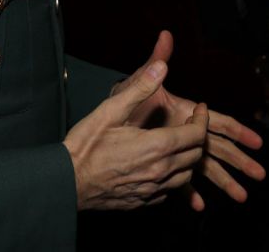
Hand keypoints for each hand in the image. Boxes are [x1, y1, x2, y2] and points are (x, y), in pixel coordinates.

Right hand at [64, 57, 208, 210]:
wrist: (66, 182)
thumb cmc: (86, 145)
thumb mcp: (111, 109)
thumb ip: (141, 87)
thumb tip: (162, 65)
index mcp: (156, 146)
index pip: (196, 134)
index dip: (202, 118)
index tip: (200, 108)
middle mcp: (160, 171)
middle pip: (195, 154)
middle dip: (198, 135)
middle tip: (191, 122)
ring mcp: (153, 190)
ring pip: (186, 174)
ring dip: (188, 157)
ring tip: (179, 141)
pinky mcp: (144, 202)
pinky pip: (170, 189)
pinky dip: (174, 175)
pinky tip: (161, 164)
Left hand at [118, 31, 265, 210]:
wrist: (93, 129)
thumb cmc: (115, 101)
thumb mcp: (135, 82)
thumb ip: (153, 62)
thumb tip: (165, 35)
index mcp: (182, 112)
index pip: (218, 122)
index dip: (239, 131)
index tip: (257, 142)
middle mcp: (181, 131)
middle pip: (218, 148)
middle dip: (240, 161)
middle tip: (260, 175)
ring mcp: (173, 150)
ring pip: (204, 167)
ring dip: (223, 182)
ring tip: (241, 197)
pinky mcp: (160, 166)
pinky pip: (179, 183)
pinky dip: (190, 194)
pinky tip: (200, 207)